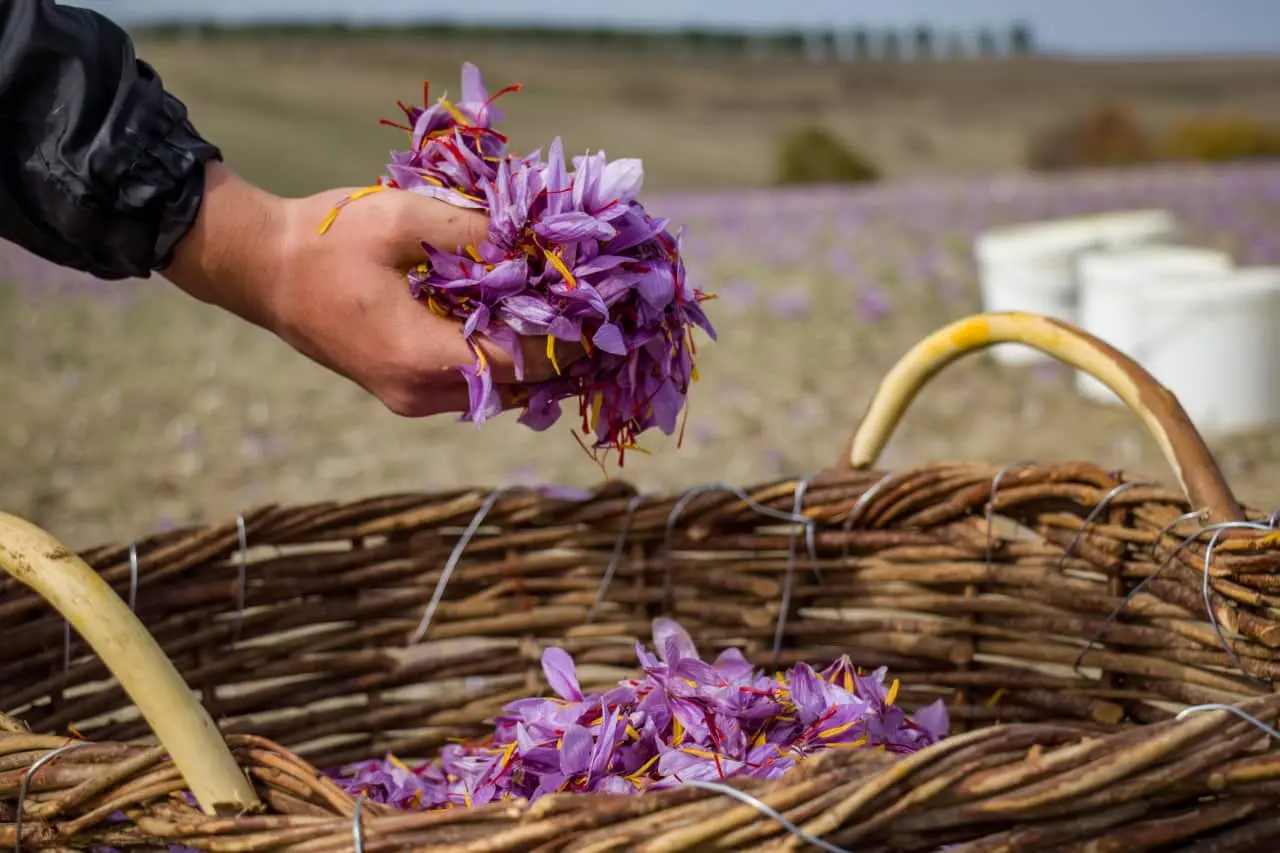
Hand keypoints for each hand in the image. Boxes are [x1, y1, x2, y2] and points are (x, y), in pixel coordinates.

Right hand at [163, 162, 578, 416]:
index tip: (606, 306)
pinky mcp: (404, 390)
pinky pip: (472, 383)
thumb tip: (538, 243)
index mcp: (422, 358)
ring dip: (533, 355)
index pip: (525, 364)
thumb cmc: (326, 240)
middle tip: (597, 308)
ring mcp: (410, 399)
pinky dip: (501, 357)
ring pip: (498, 389)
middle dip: (560, 348)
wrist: (261, 270)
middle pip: (518, 385)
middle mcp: (420, 393)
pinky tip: (520, 321)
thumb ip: (473, 233)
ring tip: (567, 311)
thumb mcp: (401, 218)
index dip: (571, 337)